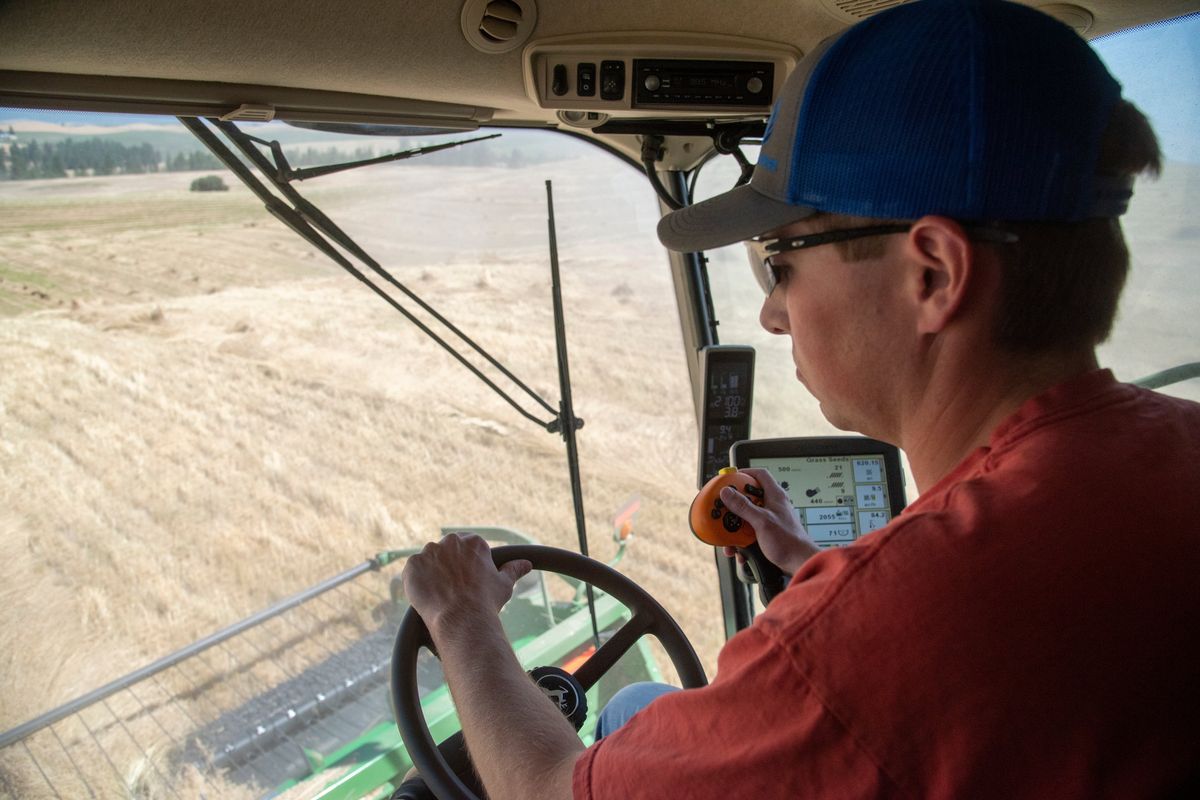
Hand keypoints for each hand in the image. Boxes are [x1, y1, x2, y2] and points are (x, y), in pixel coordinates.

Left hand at [401, 533, 531, 635]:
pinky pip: (413, 571)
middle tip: (452, 588)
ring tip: (439, 594)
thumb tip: (526, 564)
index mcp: (472, 542)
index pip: (466, 546)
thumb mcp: (504, 584)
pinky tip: (427, 595)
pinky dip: (417, 581)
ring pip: (428, 561)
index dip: (465, 564)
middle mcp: (450, 541)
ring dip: (431, 573)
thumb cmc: (485, 601)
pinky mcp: (412, 565)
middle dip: (448, 566)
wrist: (461, 618)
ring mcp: (429, 552)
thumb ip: (513, 569)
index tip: (466, 578)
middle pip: (446, 551)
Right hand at [719, 468, 819, 574]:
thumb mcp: (762, 521)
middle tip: (724, 509)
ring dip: (735, 527)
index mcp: (775, 496)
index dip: (744, 473)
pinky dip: (741, 540)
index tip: (729, 479)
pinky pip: (748, 532)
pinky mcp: (766, 533)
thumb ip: (743, 506)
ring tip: (729, 535)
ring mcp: (769, 520)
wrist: (799, 563)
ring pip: (746, 516)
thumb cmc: (789, 541)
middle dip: (734, 505)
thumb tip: (727, 493)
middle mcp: (772, 506)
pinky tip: (738, 550)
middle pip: (748, 497)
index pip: (760, 475)